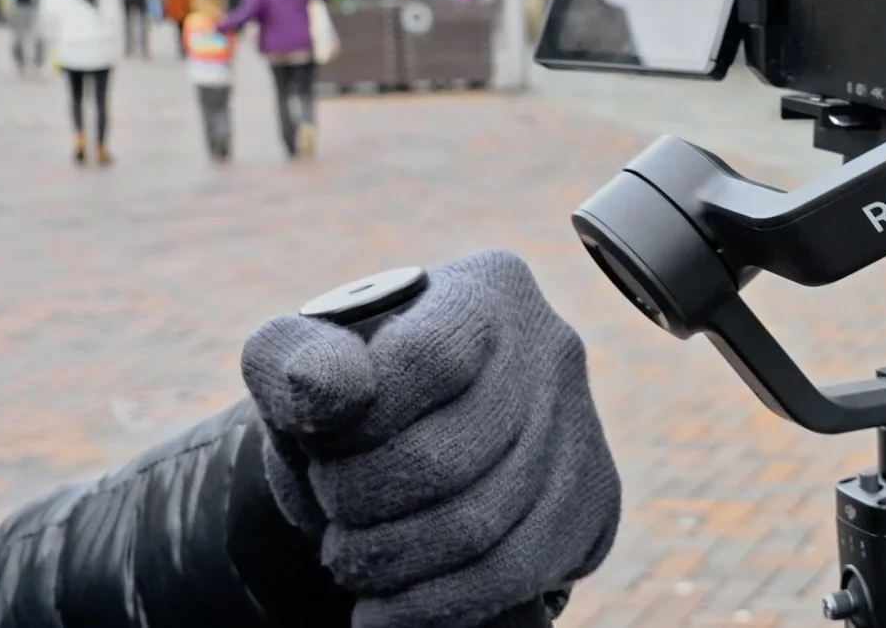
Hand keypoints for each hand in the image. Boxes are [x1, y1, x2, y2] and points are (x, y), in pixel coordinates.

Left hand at [241, 251, 621, 627]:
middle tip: (332, 516)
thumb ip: (291, 361)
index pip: (428, 360)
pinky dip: (435, 603)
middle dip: (364, 504)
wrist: (422, 440)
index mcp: (490, 289)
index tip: (321, 448)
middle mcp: (552, 347)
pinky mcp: (594, 498)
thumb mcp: (306, 365)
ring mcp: (582, 425)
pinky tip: (385, 609)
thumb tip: (321, 389)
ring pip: (484, 526)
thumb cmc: (359, 398)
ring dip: (392, 561)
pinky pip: (516, 571)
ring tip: (352, 561)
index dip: (360, 426)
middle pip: (452, 456)